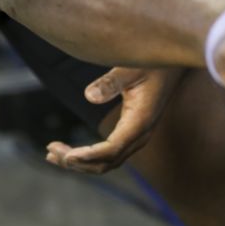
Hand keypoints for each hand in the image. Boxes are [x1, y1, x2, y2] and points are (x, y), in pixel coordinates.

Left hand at [44, 66, 183, 173]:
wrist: (173, 64)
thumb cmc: (153, 63)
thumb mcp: (131, 68)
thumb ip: (111, 82)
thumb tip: (88, 96)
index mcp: (140, 122)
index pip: (111, 149)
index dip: (88, 155)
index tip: (67, 156)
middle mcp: (140, 135)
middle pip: (106, 162)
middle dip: (77, 162)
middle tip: (51, 151)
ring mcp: (137, 137)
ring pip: (107, 162)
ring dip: (80, 162)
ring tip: (52, 153)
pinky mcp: (132, 133)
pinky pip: (109, 153)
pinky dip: (88, 156)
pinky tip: (70, 151)